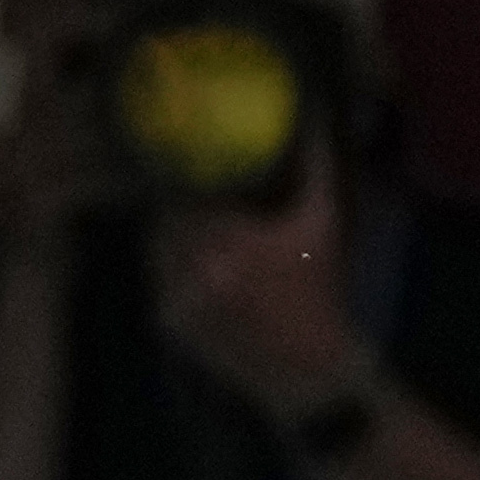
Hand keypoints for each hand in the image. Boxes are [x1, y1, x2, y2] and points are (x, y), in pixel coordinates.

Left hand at [145, 146, 368, 421]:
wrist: (310, 368)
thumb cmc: (320, 290)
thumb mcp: (323, 223)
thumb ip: (316, 164)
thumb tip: (316, 111)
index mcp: (235, 241)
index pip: (189, 192)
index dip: (186, 175)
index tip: (192, 162)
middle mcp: (201, 271)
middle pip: (166, 218)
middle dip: (176, 205)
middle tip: (185, 189)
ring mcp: (181, 299)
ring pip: (156, 247)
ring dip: (168, 236)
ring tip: (189, 226)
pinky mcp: (170, 323)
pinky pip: (157, 279)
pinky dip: (169, 269)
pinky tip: (190, 263)